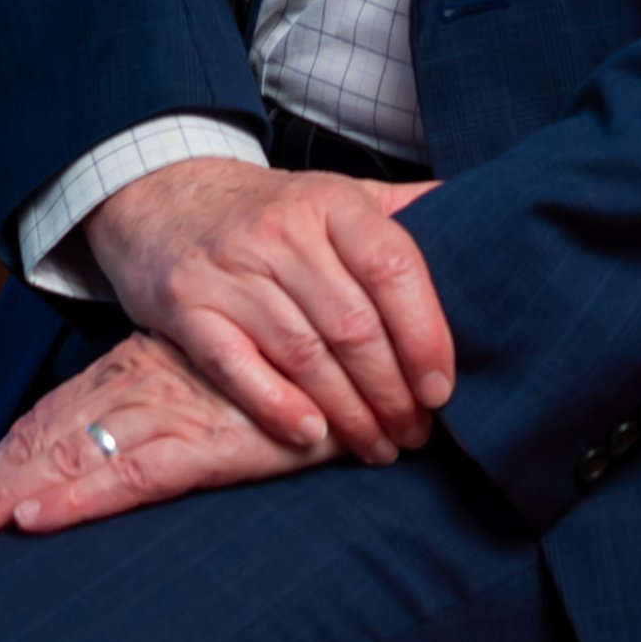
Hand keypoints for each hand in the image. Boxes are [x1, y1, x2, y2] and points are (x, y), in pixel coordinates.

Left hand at [0, 326, 330, 556]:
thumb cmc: (297, 368)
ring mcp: (174, 415)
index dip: (1, 470)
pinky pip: (136, 475)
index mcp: (140, 376)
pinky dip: (85, 498)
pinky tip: (39, 520)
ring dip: (8, 502)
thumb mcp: (231, 386)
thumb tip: (144, 441)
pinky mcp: (213, 441)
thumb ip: (189, 408)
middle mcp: (144, 392)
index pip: (54, 424)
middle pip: (46, 445)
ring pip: (74, 461)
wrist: (367, 342)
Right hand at [82, 161, 449, 465]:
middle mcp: (282, 233)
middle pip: (352, 324)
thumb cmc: (269, 210)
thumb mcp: (334, 194)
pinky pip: (237, 365)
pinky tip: (311, 435)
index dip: (425, 332)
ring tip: (378, 447)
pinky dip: (276, 405)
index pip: (392, 266)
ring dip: (349, 412)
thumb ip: (400, 211)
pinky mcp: (186, 306)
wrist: (163, 194)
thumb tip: (477, 217)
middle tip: (416, 432)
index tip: (442, 387)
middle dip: (392, 391)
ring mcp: (231, 270)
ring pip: (304, 353)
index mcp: (330, 201)